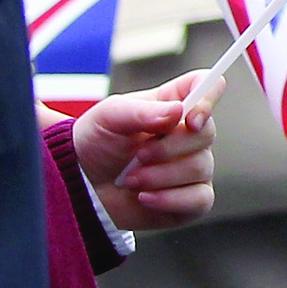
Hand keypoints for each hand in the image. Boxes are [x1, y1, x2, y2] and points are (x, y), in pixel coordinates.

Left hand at [76, 70, 215, 232]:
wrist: (77, 187)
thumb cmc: (93, 144)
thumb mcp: (108, 117)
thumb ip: (142, 111)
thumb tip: (179, 112)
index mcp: (173, 106)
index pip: (209, 88)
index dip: (208, 99)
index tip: (190, 118)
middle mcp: (188, 135)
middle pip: (207, 133)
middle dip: (169, 149)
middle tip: (138, 156)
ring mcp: (192, 167)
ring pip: (201, 168)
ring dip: (160, 176)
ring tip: (130, 180)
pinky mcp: (189, 199)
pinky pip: (200, 199)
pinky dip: (170, 200)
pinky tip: (144, 198)